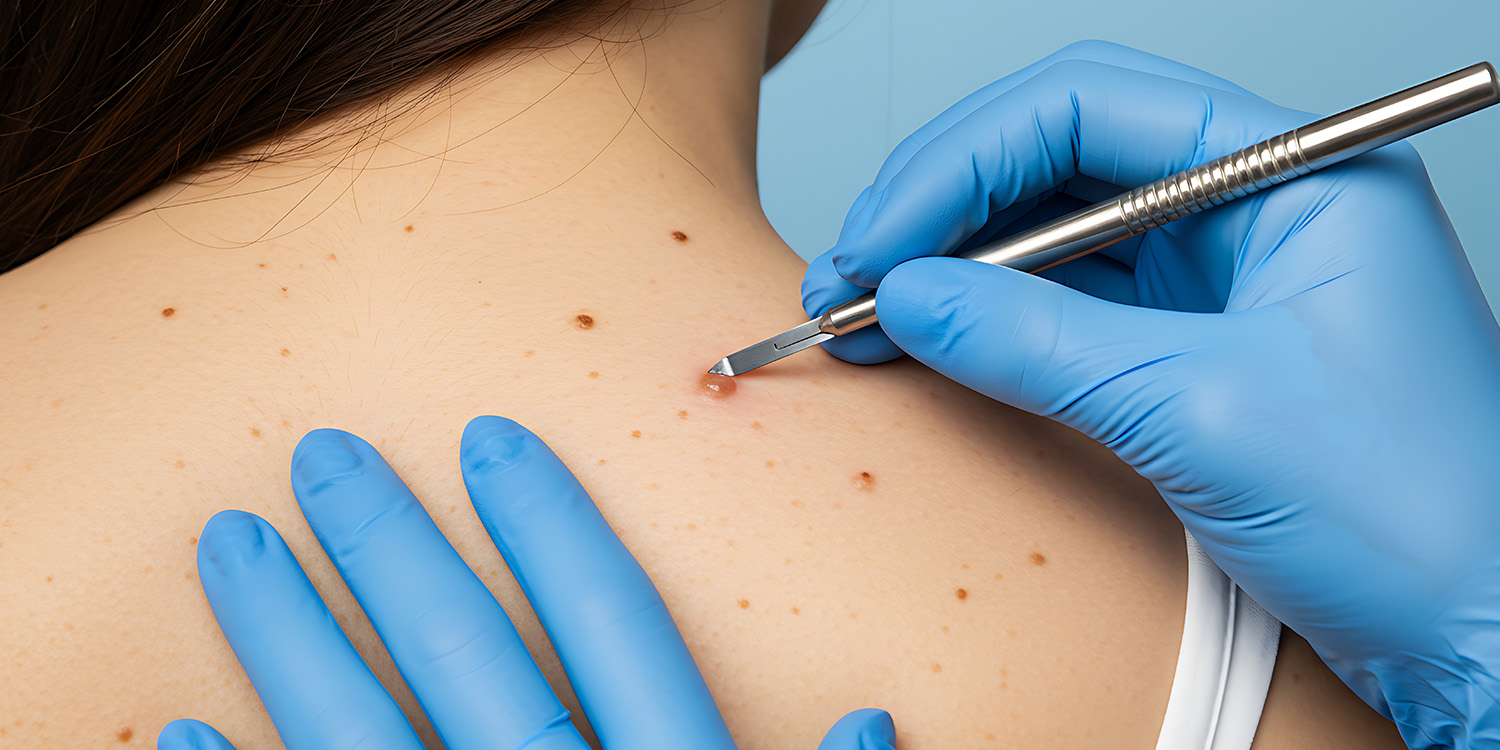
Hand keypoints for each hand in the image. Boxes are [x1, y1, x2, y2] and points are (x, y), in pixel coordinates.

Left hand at [157, 417, 894, 749]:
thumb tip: (873, 722)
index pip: (614, 626)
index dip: (554, 526)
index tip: (489, 439)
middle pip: (468, 657)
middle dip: (391, 547)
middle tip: (322, 456)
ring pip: (363, 734)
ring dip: (289, 636)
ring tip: (229, 547)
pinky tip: (182, 729)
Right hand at [801, 40, 1499, 748]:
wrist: (1485, 635)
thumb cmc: (1419, 515)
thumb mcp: (1203, 411)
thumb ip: (1041, 342)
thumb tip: (908, 296)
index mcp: (1291, 171)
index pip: (1088, 108)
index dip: (960, 161)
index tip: (879, 235)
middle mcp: (1253, 204)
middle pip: (1059, 159)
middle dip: (940, 210)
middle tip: (849, 275)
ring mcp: (1224, 274)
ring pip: (1055, 232)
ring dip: (954, 266)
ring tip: (865, 313)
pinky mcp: (1197, 342)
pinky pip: (1072, 304)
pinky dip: (993, 321)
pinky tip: (931, 341)